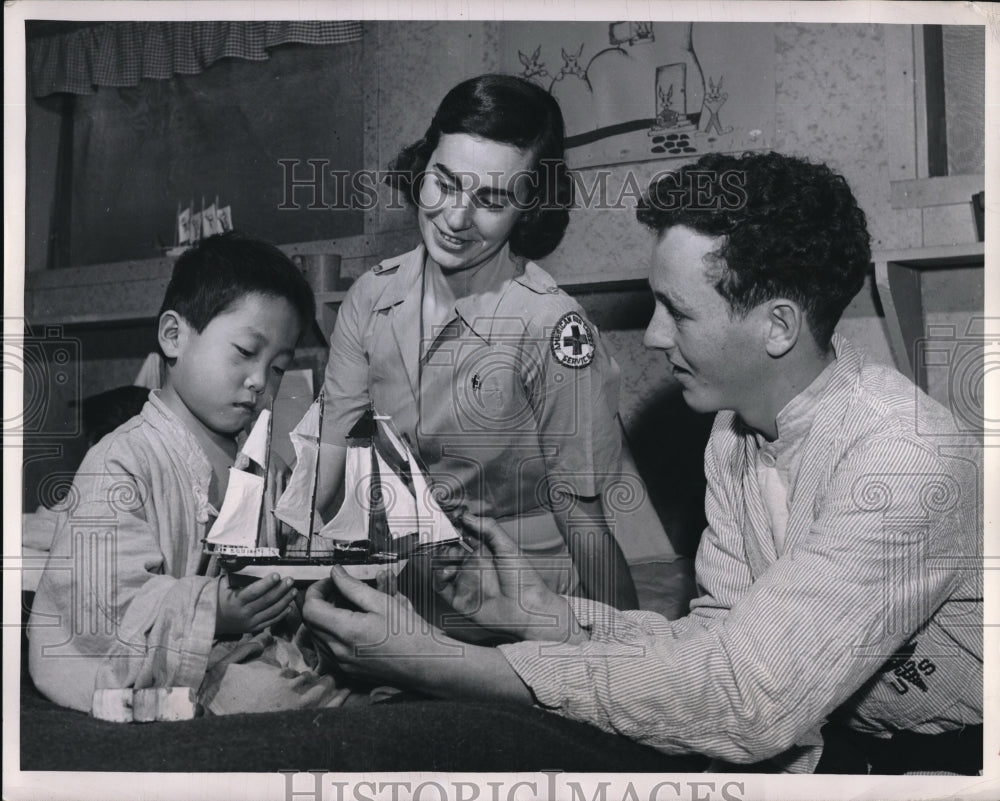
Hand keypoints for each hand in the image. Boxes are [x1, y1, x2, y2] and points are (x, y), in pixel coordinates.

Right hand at [216, 573, 296, 635]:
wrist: (212, 621)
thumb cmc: (219, 598)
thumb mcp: (223, 585)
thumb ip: (236, 576)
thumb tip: (247, 561)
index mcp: (235, 601)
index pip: (254, 591)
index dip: (266, 583)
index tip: (277, 574)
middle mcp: (244, 613)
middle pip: (266, 601)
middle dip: (280, 589)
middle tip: (290, 580)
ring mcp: (250, 622)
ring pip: (272, 611)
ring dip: (285, 600)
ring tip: (294, 590)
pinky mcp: (254, 628)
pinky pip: (271, 621)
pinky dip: (282, 614)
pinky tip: (289, 606)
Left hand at [302, 566, 464, 688]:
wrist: (426, 664)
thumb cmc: (409, 633)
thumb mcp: (383, 602)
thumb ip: (353, 587)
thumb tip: (336, 573)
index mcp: (346, 631)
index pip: (310, 608)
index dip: (316, 590)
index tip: (330, 581)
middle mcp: (338, 651)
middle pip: (311, 622)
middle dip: (320, 602)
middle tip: (338, 590)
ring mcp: (342, 664)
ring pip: (317, 636)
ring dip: (325, 618)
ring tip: (347, 606)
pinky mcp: (348, 671)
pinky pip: (328, 649)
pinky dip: (332, 633)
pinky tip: (352, 625)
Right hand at [433, 513, 585, 642]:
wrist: (528, 611)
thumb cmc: (523, 579)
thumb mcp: (508, 547)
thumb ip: (488, 529)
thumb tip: (466, 516)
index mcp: (484, 550)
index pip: (463, 534)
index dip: (453, 527)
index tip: (447, 518)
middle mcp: (472, 564)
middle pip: (448, 548)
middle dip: (443, 541)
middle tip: (444, 536)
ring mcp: (465, 580)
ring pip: (441, 565)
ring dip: (440, 557)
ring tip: (449, 555)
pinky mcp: (459, 598)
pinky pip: (440, 586)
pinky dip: (438, 576)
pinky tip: (447, 570)